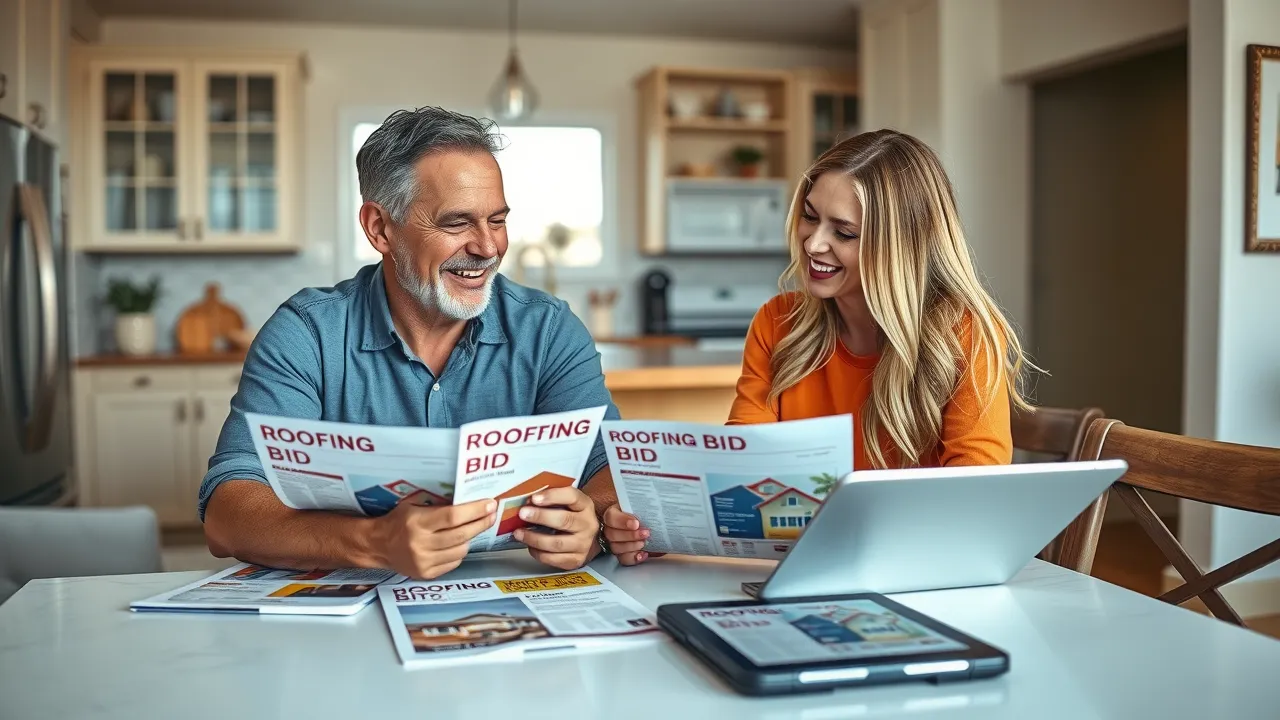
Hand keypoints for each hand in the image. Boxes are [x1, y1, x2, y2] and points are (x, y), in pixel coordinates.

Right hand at [373, 499, 496, 578]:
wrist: (377, 546)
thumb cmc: (398, 521)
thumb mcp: (414, 507)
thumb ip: (439, 507)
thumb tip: (471, 502)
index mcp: (418, 523)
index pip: (453, 517)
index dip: (475, 511)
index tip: (490, 505)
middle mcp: (421, 544)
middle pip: (461, 535)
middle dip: (481, 523)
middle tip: (492, 515)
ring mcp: (423, 562)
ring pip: (461, 550)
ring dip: (470, 538)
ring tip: (471, 529)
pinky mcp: (426, 574)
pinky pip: (454, 562)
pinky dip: (459, 552)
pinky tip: (456, 544)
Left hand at [513, 487, 598, 570]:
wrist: (589, 537)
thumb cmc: (572, 516)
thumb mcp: (567, 503)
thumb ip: (551, 499)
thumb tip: (527, 500)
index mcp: (585, 505)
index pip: (572, 497)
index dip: (553, 496)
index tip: (534, 498)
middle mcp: (587, 525)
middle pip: (564, 520)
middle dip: (540, 516)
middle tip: (523, 513)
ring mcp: (583, 544)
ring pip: (557, 543)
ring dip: (534, 538)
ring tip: (519, 533)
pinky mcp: (576, 560)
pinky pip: (554, 559)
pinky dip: (538, 553)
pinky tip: (530, 546)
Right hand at [601, 504, 660, 565]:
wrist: (650, 526)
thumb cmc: (644, 514)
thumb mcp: (643, 508)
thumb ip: (644, 510)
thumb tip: (653, 512)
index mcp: (613, 514)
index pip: (611, 517)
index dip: (622, 521)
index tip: (636, 524)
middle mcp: (610, 529)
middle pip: (612, 535)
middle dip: (630, 535)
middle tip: (645, 533)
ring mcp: (614, 543)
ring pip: (616, 548)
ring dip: (632, 546)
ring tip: (644, 543)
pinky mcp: (621, 554)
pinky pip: (623, 559)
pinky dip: (634, 558)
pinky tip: (644, 554)